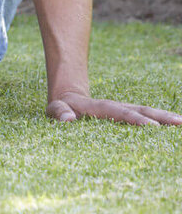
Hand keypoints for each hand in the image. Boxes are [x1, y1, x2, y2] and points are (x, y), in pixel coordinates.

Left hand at [46, 91, 181, 124]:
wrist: (68, 97)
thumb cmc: (61, 108)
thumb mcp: (55, 109)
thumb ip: (59, 112)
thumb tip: (68, 119)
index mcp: (97, 106)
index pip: (117, 112)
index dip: (133, 119)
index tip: (150, 126)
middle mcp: (113, 106)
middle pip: (138, 109)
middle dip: (158, 116)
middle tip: (178, 122)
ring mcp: (122, 109)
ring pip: (144, 111)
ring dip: (163, 117)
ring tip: (181, 122)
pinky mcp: (126, 114)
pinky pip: (144, 117)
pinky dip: (159, 121)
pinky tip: (173, 127)